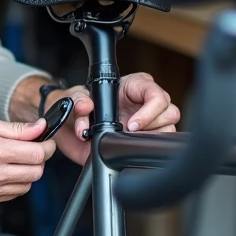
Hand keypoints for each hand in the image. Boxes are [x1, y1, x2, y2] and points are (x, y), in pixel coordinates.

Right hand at [0, 116, 55, 208]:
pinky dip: (14, 183)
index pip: (36, 154)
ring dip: (26, 172)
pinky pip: (13, 194)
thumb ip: (18, 129)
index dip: (46, 147)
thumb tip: (41, 128)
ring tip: (12, 160)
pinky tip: (2, 171)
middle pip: (35, 172)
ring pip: (27, 185)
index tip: (46, 143)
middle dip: (38, 160)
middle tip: (30, 150)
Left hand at [51, 73, 180, 164]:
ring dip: (150, 138)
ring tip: (128, 140)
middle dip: (151, 126)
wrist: (67, 128)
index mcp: (134, 86)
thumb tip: (86, 106)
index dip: (149, 111)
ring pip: (169, 129)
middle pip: (169, 112)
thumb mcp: (73, 97)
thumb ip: (78, 99)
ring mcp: (147, 123)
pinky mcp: (144, 140)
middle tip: (129, 133)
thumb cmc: (75, 104)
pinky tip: (131, 148)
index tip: (131, 124)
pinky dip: (149, 149)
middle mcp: (145, 103)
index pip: (156, 95)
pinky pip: (159, 146)